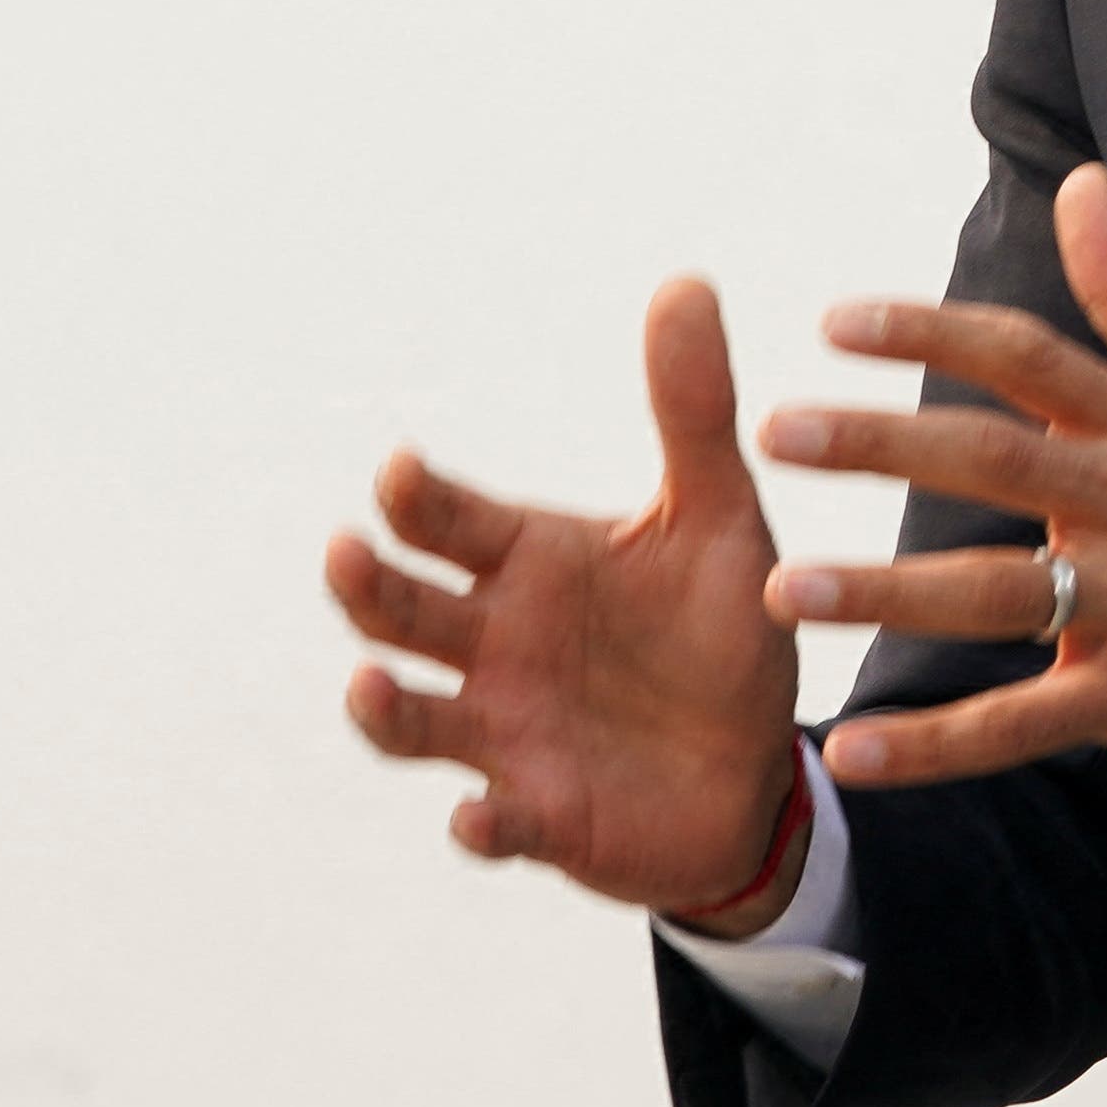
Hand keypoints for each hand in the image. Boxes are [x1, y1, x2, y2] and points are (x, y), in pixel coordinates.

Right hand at [328, 280, 804, 919]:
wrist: (758, 763)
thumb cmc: (719, 629)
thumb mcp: (719, 517)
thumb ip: (692, 411)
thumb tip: (685, 281)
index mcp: (528, 563)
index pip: (449, 521)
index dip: (418, 498)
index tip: (401, 470)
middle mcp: (495, 645)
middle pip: (404, 612)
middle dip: (370, 587)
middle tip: (348, 553)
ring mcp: (507, 733)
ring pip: (415, 721)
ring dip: (384, 709)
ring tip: (369, 691)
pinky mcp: (544, 816)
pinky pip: (498, 826)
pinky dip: (483, 826)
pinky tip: (477, 819)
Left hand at [758, 165, 1106, 807]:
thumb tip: (1079, 183)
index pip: (1029, 360)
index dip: (932, 333)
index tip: (833, 322)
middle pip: (998, 459)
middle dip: (883, 442)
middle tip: (777, 430)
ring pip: (1000, 593)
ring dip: (887, 592)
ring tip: (783, 591)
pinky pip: (1027, 724)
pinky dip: (941, 745)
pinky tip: (859, 756)